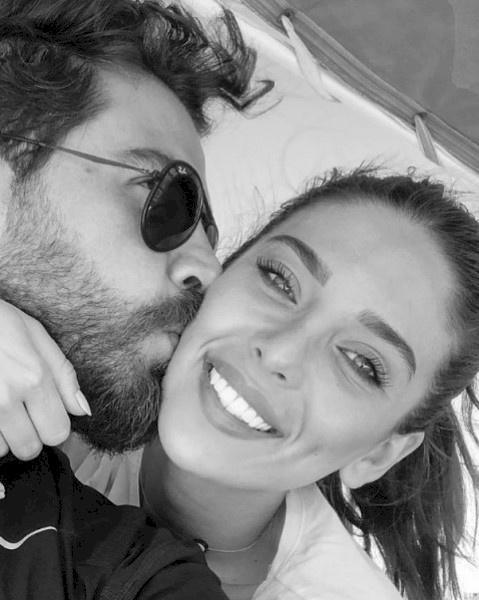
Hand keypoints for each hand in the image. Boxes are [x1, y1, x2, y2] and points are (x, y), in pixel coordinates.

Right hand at [0, 300, 89, 459]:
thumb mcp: (36, 335)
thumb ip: (63, 375)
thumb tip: (83, 410)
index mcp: (33, 378)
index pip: (58, 432)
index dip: (54, 424)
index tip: (46, 413)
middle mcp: (7, 398)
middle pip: (30, 448)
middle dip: (30, 435)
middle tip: (22, 412)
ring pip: (1, 450)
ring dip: (4, 436)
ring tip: (2, 406)